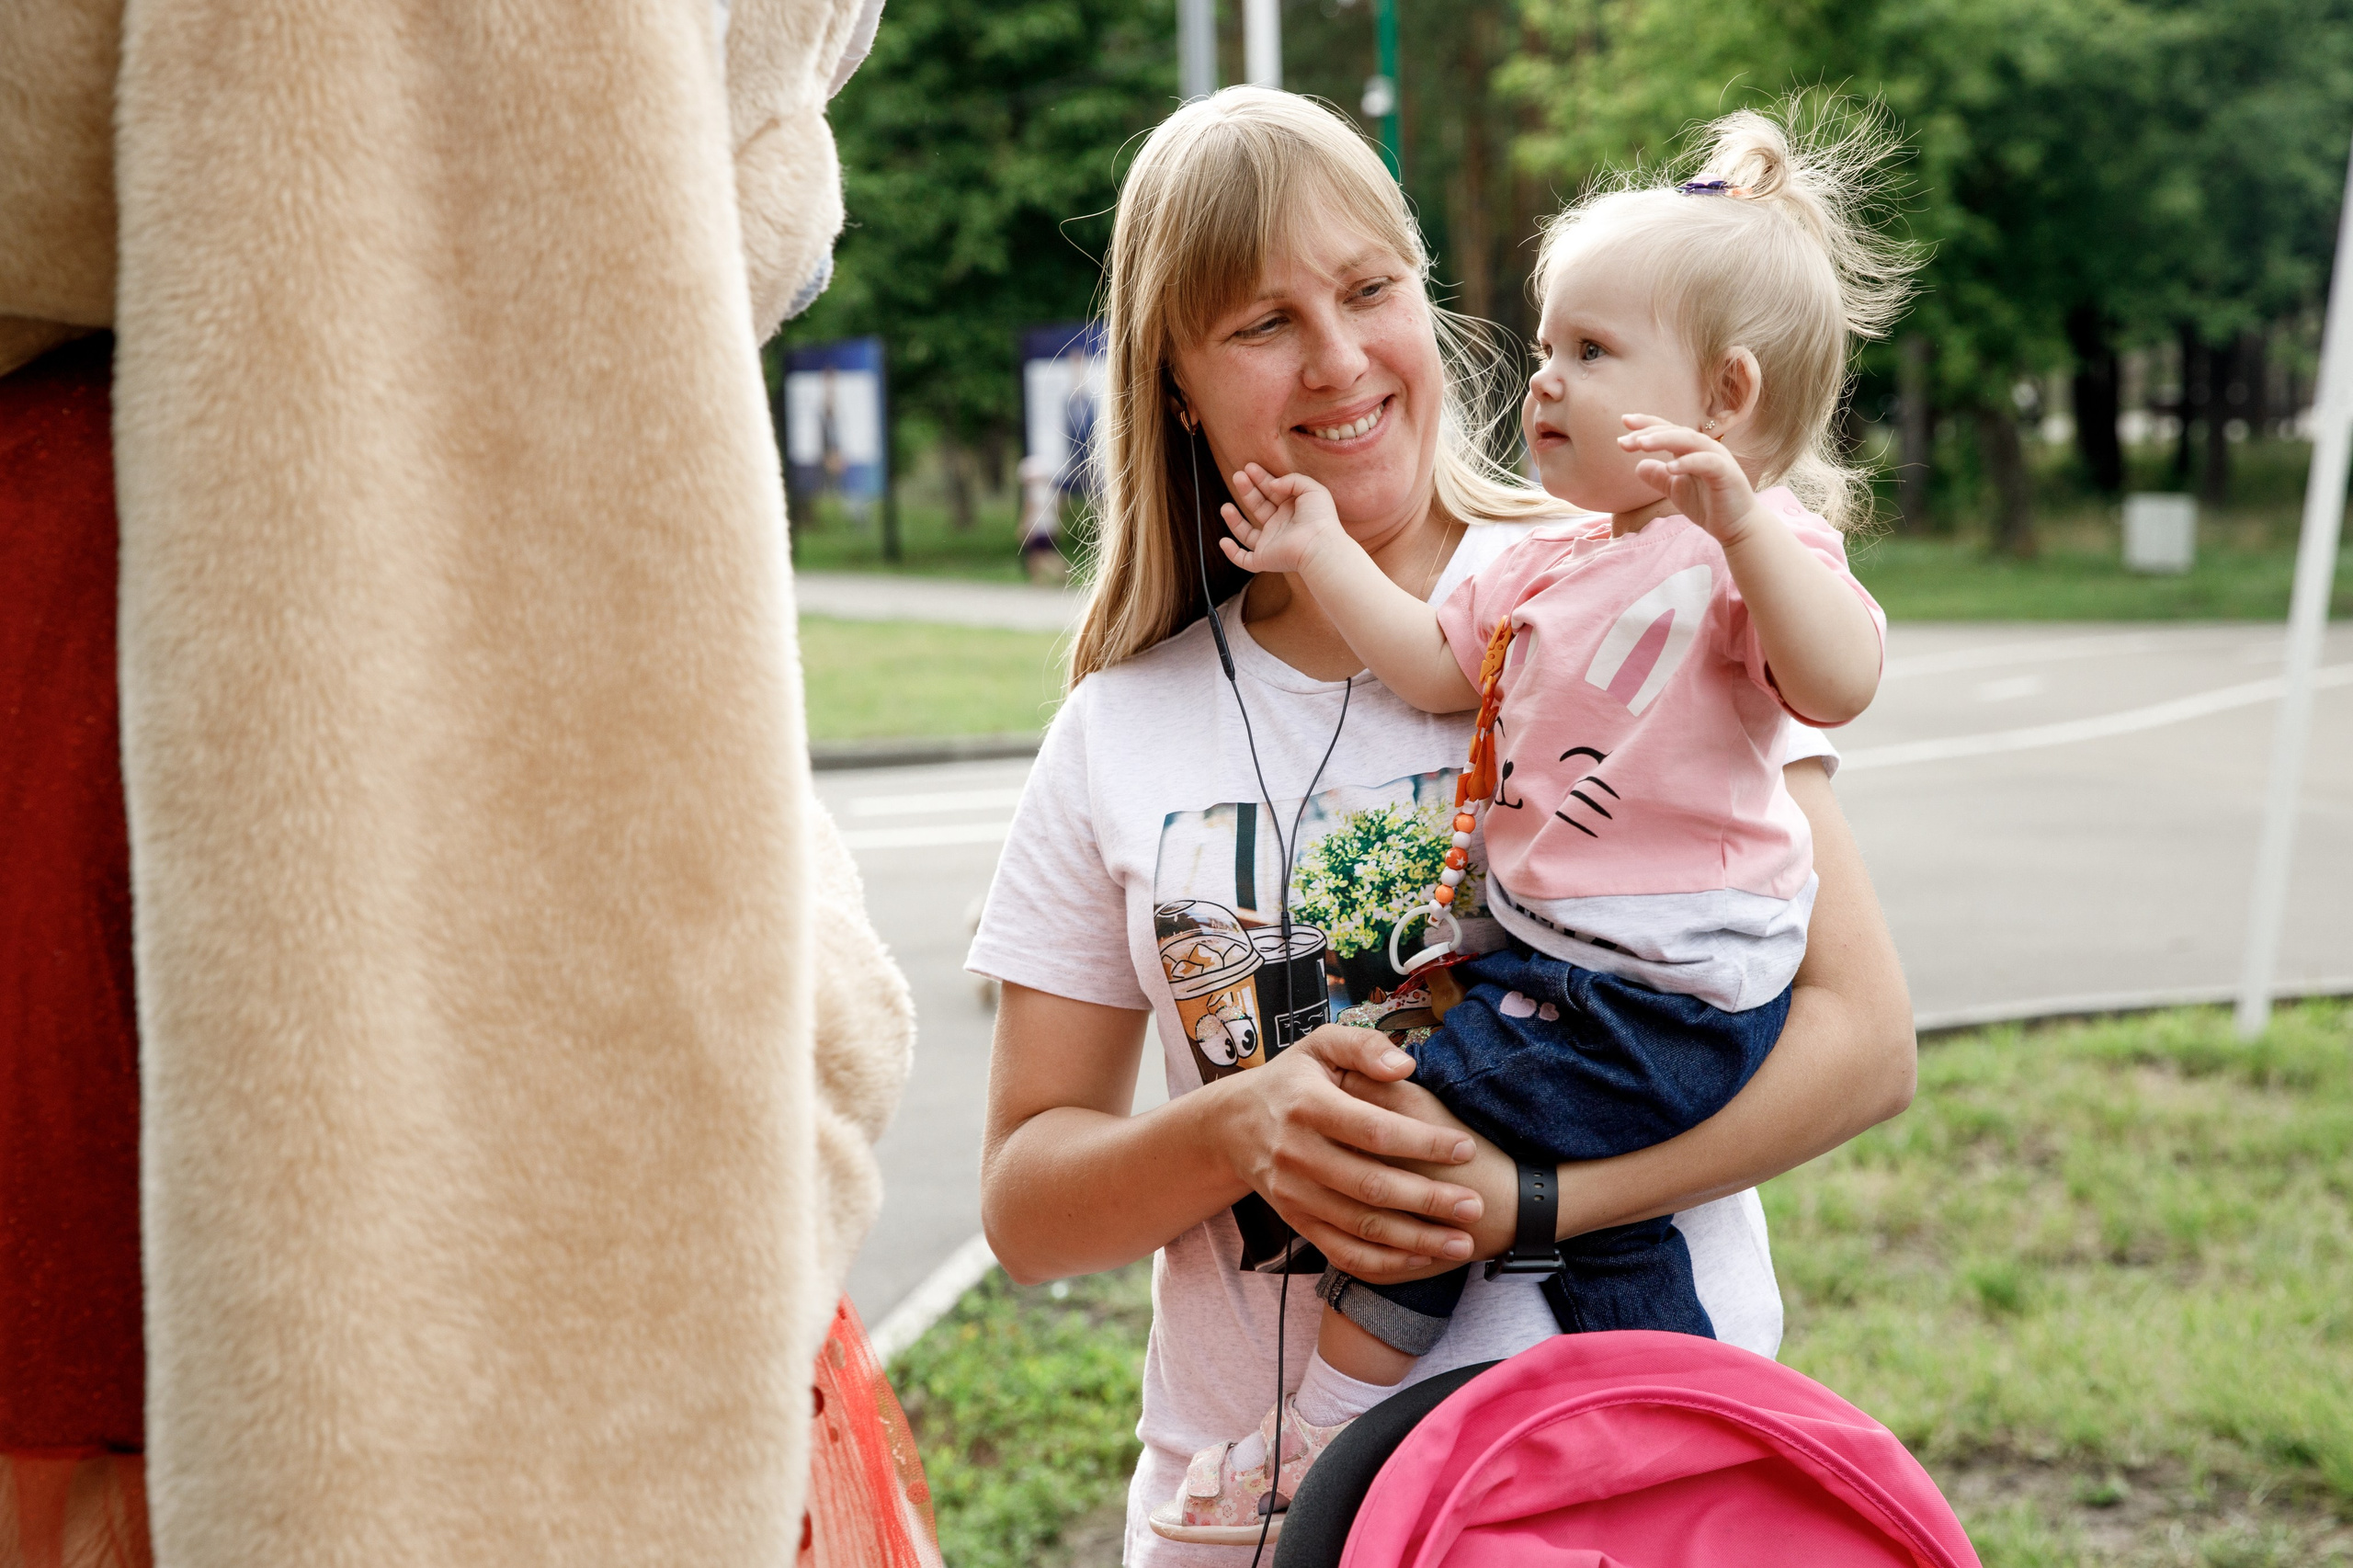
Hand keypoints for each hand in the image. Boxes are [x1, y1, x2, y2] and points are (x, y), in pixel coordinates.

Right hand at [1212, 1023, 1486, 1278]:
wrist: (1232, 1125)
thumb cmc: (1293, 1079)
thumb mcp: (1320, 1045)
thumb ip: (1362, 1046)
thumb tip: (1405, 1064)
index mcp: (1306, 1105)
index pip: (1372, 1129)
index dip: (1422, 1142)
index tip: (1466, 1148)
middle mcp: (1297, 1154)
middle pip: (1370, 1186)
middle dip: (1428, 1200)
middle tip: (1476, 1206)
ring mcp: (1294, 1194)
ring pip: (1360, 1226)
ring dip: (1415, 1239)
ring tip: (1462, 1242)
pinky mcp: (1296, 1221)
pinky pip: (1342, 1252)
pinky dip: (1383, 1262)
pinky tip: (1421, 1258)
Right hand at [1217, 462, 1347, 575]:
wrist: (1318, 545)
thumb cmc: (1320, 518)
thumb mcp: (1312, 488)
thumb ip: (1292, 480)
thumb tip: (1273, 484)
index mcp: (1292, 510)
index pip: (1271, 492)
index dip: (1260, 479)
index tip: (1249, 467)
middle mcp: (1280, 526)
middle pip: (1258, 506)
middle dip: (1247, 490)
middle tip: (1238, 475)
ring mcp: (1271, 544)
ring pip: (1247, 533)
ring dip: (1234, 520)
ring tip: (1225, 507)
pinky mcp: (1264, 559)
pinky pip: (1244, 560)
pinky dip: (1232, 554)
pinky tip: (1223, 541)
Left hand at [1618, 414, 1770, 545]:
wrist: (1736, 527)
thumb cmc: (1708, 505)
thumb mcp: (1676, 489)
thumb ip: (1658, 477)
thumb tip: (1637, 466)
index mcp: (1691, 450)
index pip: (1667, 430)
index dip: (1647, 424)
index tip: (1623, 421)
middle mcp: (1704, 448)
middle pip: (1675, 432)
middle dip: (1648, 433)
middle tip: (1624, 440)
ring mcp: (1717, 458)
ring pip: (1689, 441)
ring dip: (1664, 440)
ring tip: (1641, 444)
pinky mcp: (1727, 473)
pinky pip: (1706, 462)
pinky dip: (1688, 462)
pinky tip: (1669, 467)